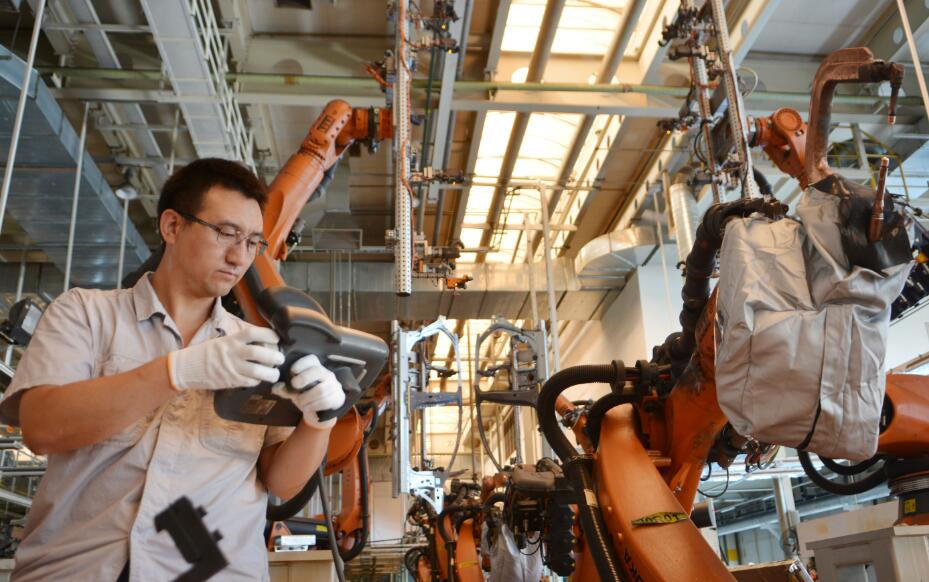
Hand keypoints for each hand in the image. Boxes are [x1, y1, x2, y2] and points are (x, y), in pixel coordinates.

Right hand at [168, 327, 283, 390]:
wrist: (186, 368)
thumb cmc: (206, 353)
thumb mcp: (222, 341)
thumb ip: (239, 341)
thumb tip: (260, 341)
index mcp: (230, 340)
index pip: (253, 333)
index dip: (268, 334)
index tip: (277, 338)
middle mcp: (232, 352)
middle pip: (259, 353)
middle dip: (274, 356)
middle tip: (281, 358)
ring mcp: (231, 368)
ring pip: (257, 371)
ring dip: (270, 373)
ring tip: (275, 373)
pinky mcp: (229, 381)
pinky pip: (249, 381)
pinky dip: (257, 381)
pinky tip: (258, 379)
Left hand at [271, 354, 344, 428]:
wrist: (323, 410)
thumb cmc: (307, 396)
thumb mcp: (295, 392)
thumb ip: (285, 389)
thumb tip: (276, 387)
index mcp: (316, 368)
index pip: (311, 359)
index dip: (301, 364)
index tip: (292, 371)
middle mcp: (327, 374)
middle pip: (318, 371)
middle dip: (304, 378)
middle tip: (294, 385)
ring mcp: (333, 386)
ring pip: (320, 390)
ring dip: (306, 398)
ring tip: (301, 401)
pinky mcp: (336, 398)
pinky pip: (324, 402)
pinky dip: (312, 406)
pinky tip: (308, 408)